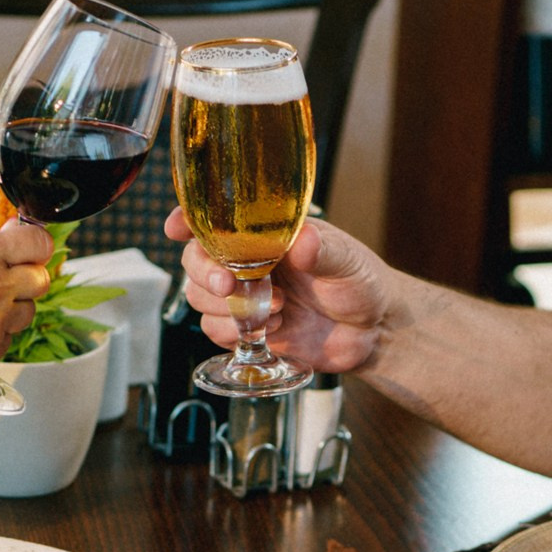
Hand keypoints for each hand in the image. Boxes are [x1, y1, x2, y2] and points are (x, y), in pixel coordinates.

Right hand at [167, 211, 392, 373]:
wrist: (374, 332)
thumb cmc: (362, 282)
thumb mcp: (348, 261)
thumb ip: (324, 251)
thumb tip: (302, 242)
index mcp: (265, 233)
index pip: (214, 219)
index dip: (188, 220)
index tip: (176, 228)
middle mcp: (246, 261)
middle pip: (194, 260)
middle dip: (204, 273)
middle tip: (230, 286)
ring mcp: (244, 296)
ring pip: (198, 298)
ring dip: (227, 307)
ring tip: (278, 309)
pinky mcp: (246, 329)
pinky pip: (215, 330)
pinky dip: (236, 332)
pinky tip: (274, 328)